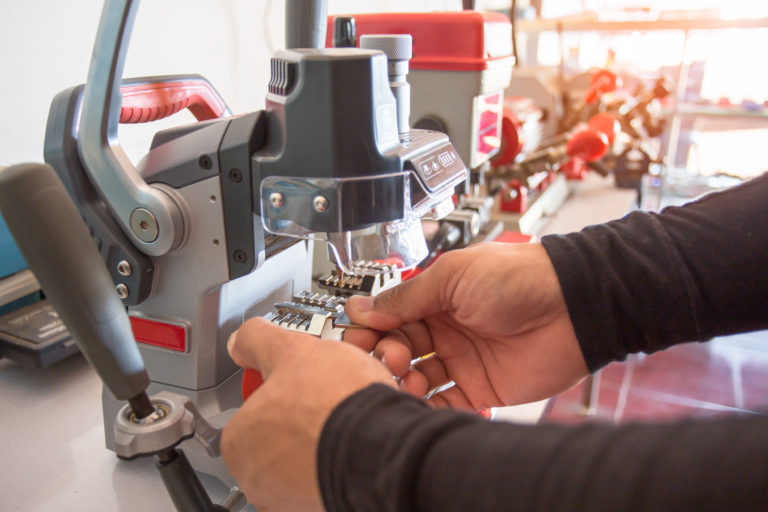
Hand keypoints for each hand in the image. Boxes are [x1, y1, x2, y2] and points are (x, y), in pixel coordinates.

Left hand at [221, 317, 395, 511]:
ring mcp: (294, 501)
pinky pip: (335, 475)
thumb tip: (243, 340)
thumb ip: (259, 341)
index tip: (301, 382)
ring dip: (330, 435)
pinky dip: (347, 457)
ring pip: (312, 455)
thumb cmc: (337, 406)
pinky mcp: (328, 505)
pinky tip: (361, 438)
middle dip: (308, 415)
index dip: (283, 389)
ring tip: (350, 417)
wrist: (386, 446)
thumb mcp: (293, 350)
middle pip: (284, 435)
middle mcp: (260, 482)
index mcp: (240, 444)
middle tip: (331, 397)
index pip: (254, 410)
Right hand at [345, 242, 588, 409]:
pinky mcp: (481, 388)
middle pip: (398, 349)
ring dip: (405, 382)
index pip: (389, 318)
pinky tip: (420, 402)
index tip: (355, 339)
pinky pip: (445, 403)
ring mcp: (462, 360)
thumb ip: (405, 297)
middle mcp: (445, 329)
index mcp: (436, 298)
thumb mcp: (452, 277)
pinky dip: (428, 407)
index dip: (371, 330)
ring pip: (417, 378)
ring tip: (411, 379)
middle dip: (387, 355)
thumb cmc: (519, 279)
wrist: (571, 306)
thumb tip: (362, 307)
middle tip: (392, 356)